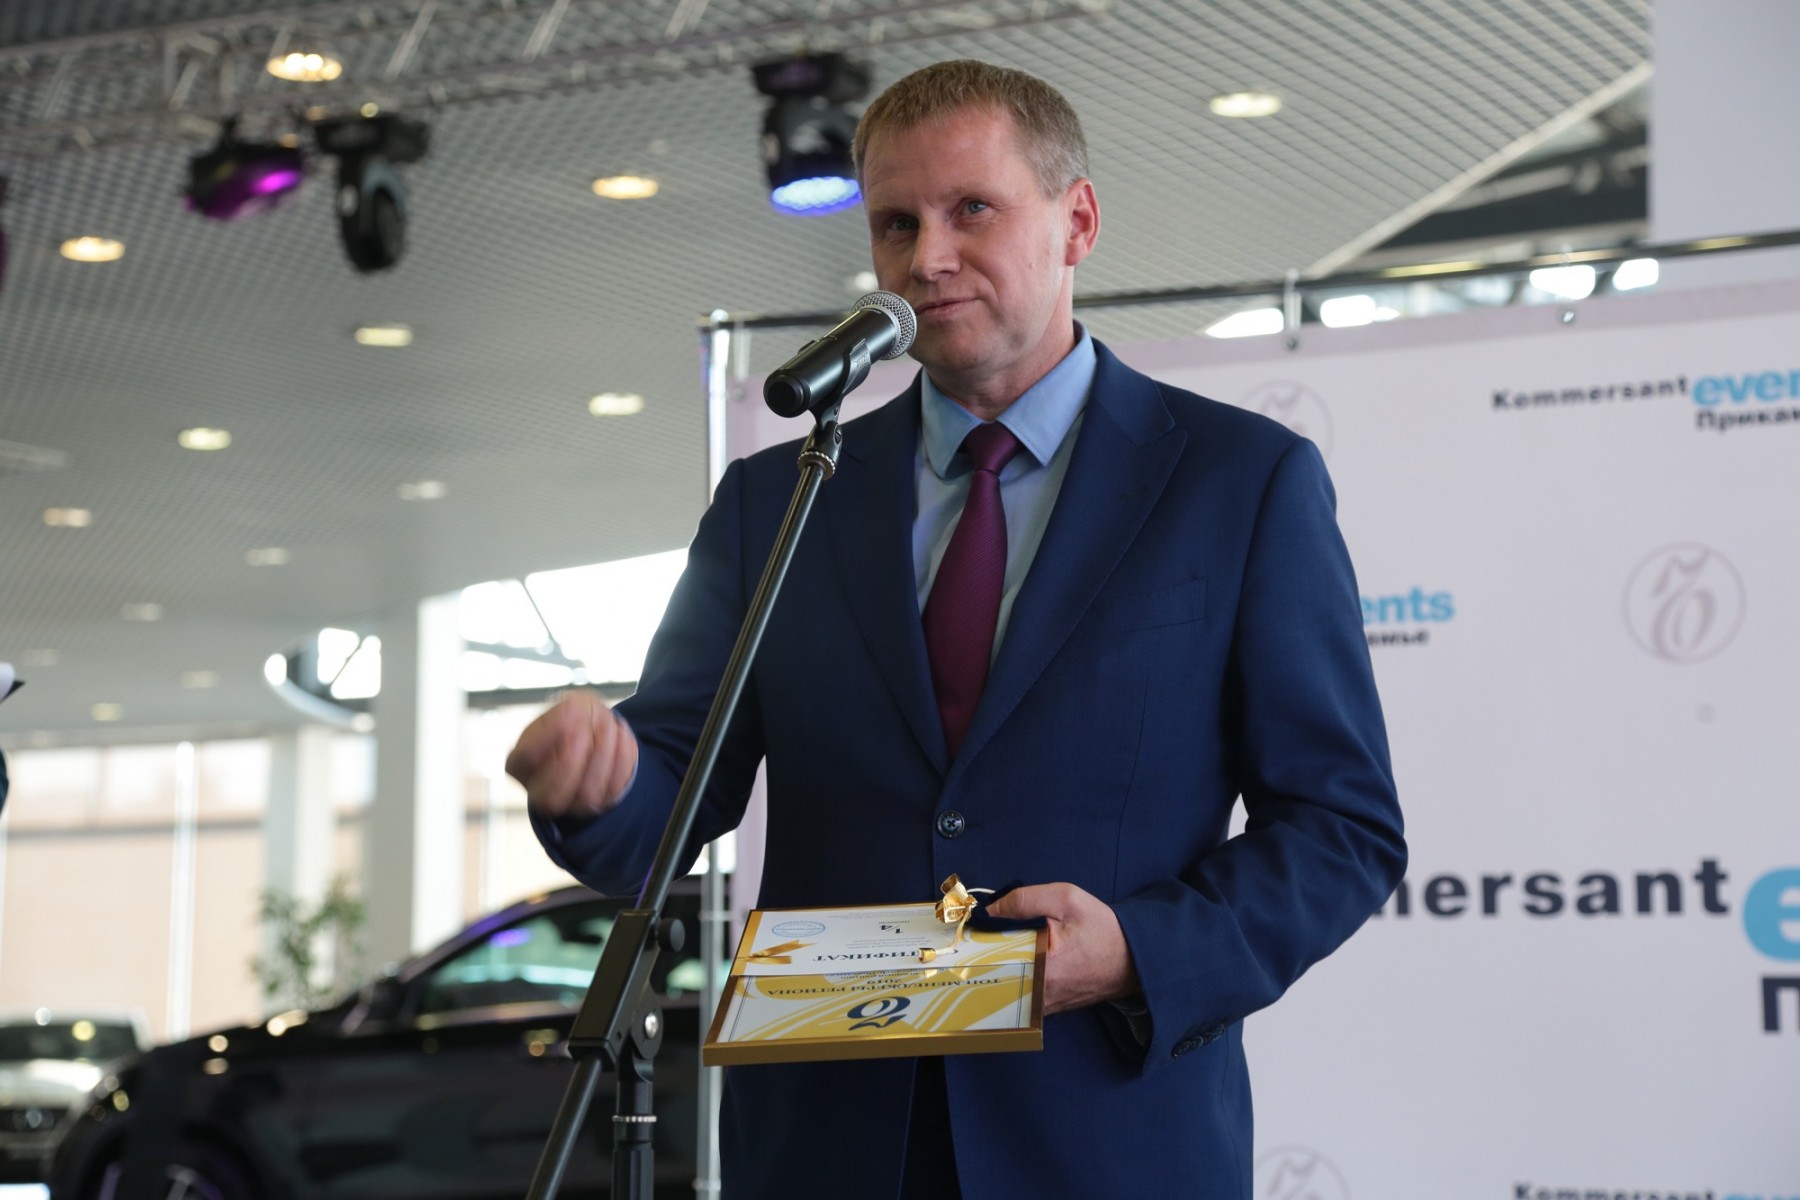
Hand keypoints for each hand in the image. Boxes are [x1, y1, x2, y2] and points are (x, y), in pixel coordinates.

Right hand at [504, 690, 638, 820]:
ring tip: (609, 723)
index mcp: (519, 764)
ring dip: (602, 753)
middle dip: (571, 762)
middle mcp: (540, 791)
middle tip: (586, 730)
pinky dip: (621, 756)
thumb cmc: (574, 719)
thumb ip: (567, 713)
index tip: (569, 713)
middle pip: (550, 796)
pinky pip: (614, 788)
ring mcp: (571, 803)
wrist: (598, 732)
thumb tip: (575, 717)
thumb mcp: (567, 706)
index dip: (547, 737)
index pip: (525, 759)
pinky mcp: (601, 803)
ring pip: (586, 793)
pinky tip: (621, 734)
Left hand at [983, 882, 1139, 1015]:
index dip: (979, 941)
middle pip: (996, 975)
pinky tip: (1015, 962)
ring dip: (999, 969)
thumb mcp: (1066, 899)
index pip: (994, 957)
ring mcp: (1044, 1006)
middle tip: (982, 939)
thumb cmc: (1102, 928)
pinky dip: (1014, 979)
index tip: (970, 930)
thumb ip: (1025, 900)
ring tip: (998, 950)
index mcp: (1043, 968)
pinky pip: (1021, 995)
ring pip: (1006, 988)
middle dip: (987, 955)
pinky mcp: (1050, 1009)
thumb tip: (990, 910)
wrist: (1133, 958)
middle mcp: (1040, 995)